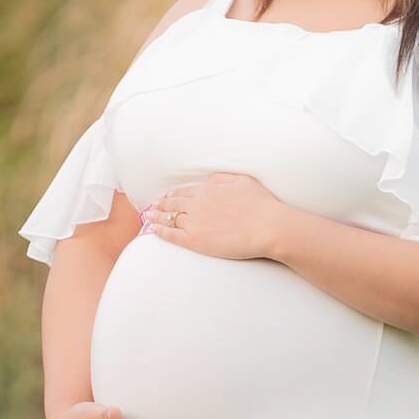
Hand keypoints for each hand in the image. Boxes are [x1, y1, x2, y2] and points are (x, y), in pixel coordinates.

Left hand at [138, 172, 284, 260]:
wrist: (268, 226)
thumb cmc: (262, 204)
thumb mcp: (243, 181)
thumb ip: (223, 179)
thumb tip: (209, 180)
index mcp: (208, 189)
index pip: (184, 191)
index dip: (173, 194)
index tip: (167, 197)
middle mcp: (198, 204)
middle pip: (173, 203)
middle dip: (162, 204)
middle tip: (153, 206)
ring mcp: (195, 222)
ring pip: (169, 218)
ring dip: (157, 216)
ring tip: (150, 217)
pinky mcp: (197, 240)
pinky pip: (172, 235)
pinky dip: (160, 231)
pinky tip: (153, 230)